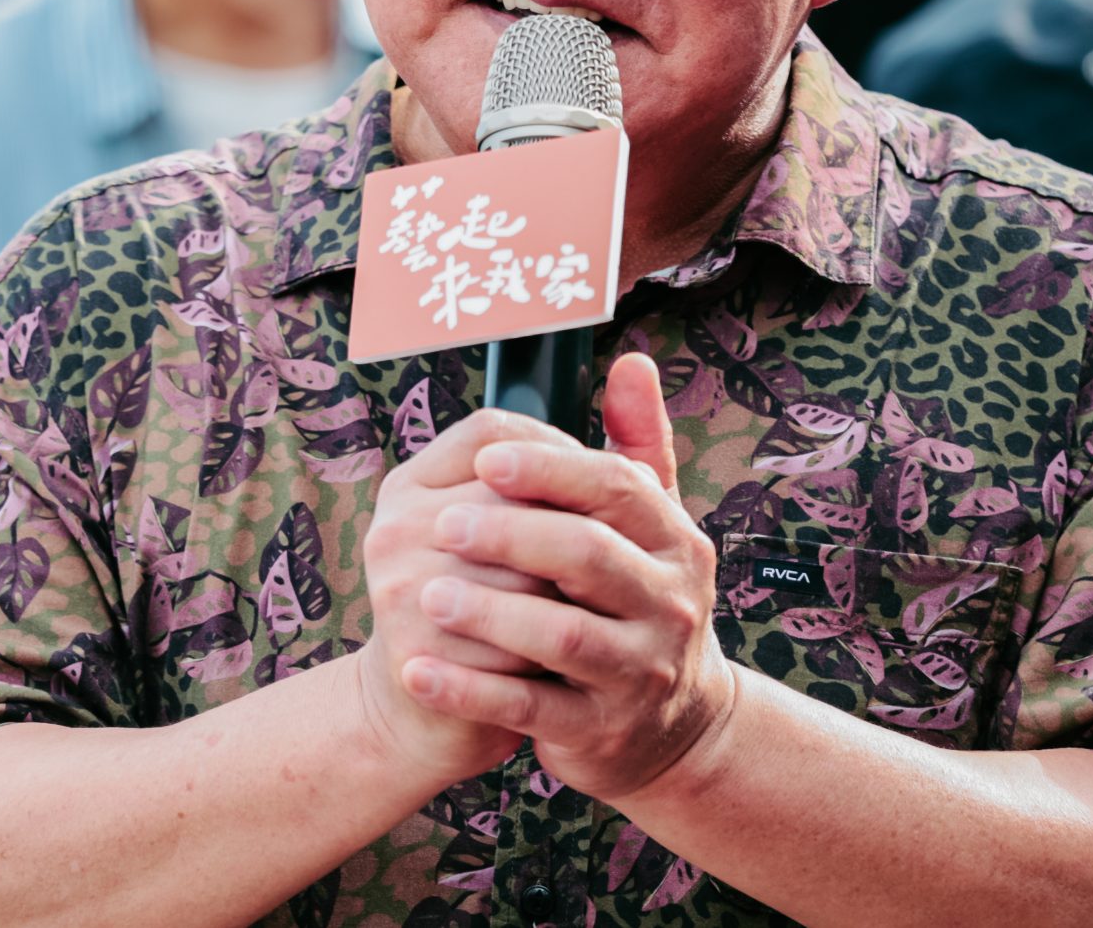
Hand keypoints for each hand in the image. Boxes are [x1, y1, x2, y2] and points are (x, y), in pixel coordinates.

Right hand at [354, 407, 580, 784]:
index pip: (491, 434)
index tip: (597, 496)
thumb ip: (574, 457)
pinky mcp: (416, 654)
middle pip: (513, 499)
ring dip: (573, 595)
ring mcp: (400, 590)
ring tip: (598, 610)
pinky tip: (572, 658)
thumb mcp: (515, 527)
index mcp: (413, 485)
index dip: (556, 458)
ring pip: (523, 574)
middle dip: (574, 531)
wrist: (424, 713)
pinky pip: (511, 644)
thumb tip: (638, 364)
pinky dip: (552, 653)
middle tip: (616, 559)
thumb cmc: (489, 606)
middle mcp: (395, 528)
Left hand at [400, 354, 738, 802]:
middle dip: (511, 534)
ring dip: (488, 612)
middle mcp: (669, 605)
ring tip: (427, 594)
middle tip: (443, 525)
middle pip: (587, 556)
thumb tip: (633, 361)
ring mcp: (639, 672)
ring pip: (560, 635)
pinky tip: (416, 669)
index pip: (617, 489)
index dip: (550, 470)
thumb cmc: (638, 601)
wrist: (673, 728)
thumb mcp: (653, 529)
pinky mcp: (603, 730)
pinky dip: (469, 690)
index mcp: (675, 541)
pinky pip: (531, 707)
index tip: (487, 461)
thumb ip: (638, 445)